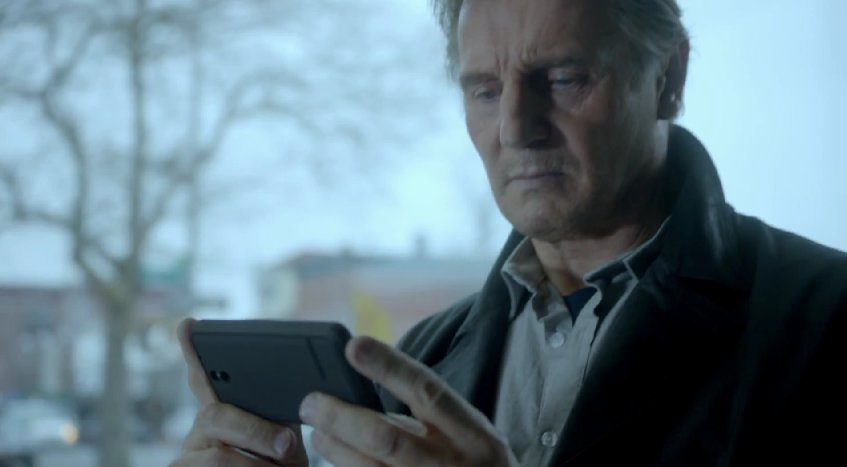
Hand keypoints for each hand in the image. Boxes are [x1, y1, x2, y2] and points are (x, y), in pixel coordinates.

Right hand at [169, 318, 309, 466]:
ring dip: (254, 463)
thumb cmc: (279, 466)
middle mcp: (201, 429)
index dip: (194, 352)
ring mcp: (188, 453)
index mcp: (224, 411)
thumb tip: (305, 396)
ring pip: (216, 453)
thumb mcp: (285, 439)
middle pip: (215, 415)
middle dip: (256, 431)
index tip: (188, 324)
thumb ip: (283, 416)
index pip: (204, 377)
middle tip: (287, 444)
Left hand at [300, 336, 518, 466]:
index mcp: (473, 434)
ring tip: (318, 432)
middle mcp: (451, 465)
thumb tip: (365, 390)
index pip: (426, 392)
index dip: (389, 367)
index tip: (353, 347)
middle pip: (385, 439)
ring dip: (334, 449)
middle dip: (341, 418)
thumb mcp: (469, 434)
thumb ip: (427, 415)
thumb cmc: (476, 463)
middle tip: (310, 402)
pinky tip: (335, 457)